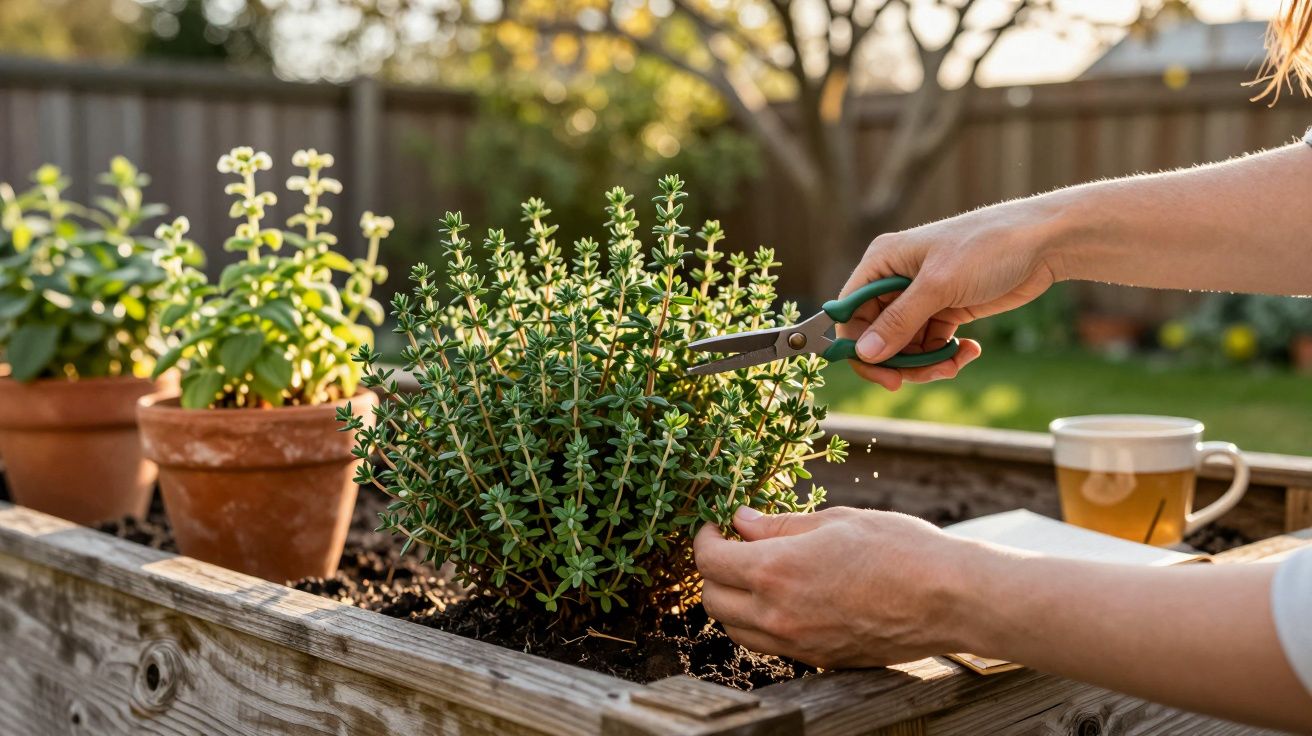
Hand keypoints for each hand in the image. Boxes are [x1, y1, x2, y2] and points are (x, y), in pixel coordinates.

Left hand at [693, 505, 983, 668]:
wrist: (950, 598)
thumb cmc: (900, 550)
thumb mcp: (836, 520)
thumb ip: (779, 526)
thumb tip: (741, 522)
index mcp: (777, 572)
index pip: (710, 562)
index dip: (704, 539)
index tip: (714, 526)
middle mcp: (779, 615)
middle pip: (714, 600)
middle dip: (714, 572)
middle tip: (734, 548)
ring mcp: (799, 644)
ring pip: (736, 630)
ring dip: (734, 602)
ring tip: (758, 575)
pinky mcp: (820, 660)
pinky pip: (770, 645)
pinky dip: (763, 624)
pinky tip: (787, 599)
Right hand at [839, 198, 1066, 389]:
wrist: (1044, 243)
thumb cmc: (988, 247)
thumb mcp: (939, 285)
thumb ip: (899, 321)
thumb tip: (865, 353)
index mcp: (883, 262)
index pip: (851, 312)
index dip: (859, 346)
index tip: (883, 374)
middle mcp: (896, 280)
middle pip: (877, 336)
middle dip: (899, 361)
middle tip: (925, 375)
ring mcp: (922, 298)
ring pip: (905, 347)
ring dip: (926, 363)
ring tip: (954, 362)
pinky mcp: (946, 311)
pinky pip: (931, 346)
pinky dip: (946, 356)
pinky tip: (971, 350)